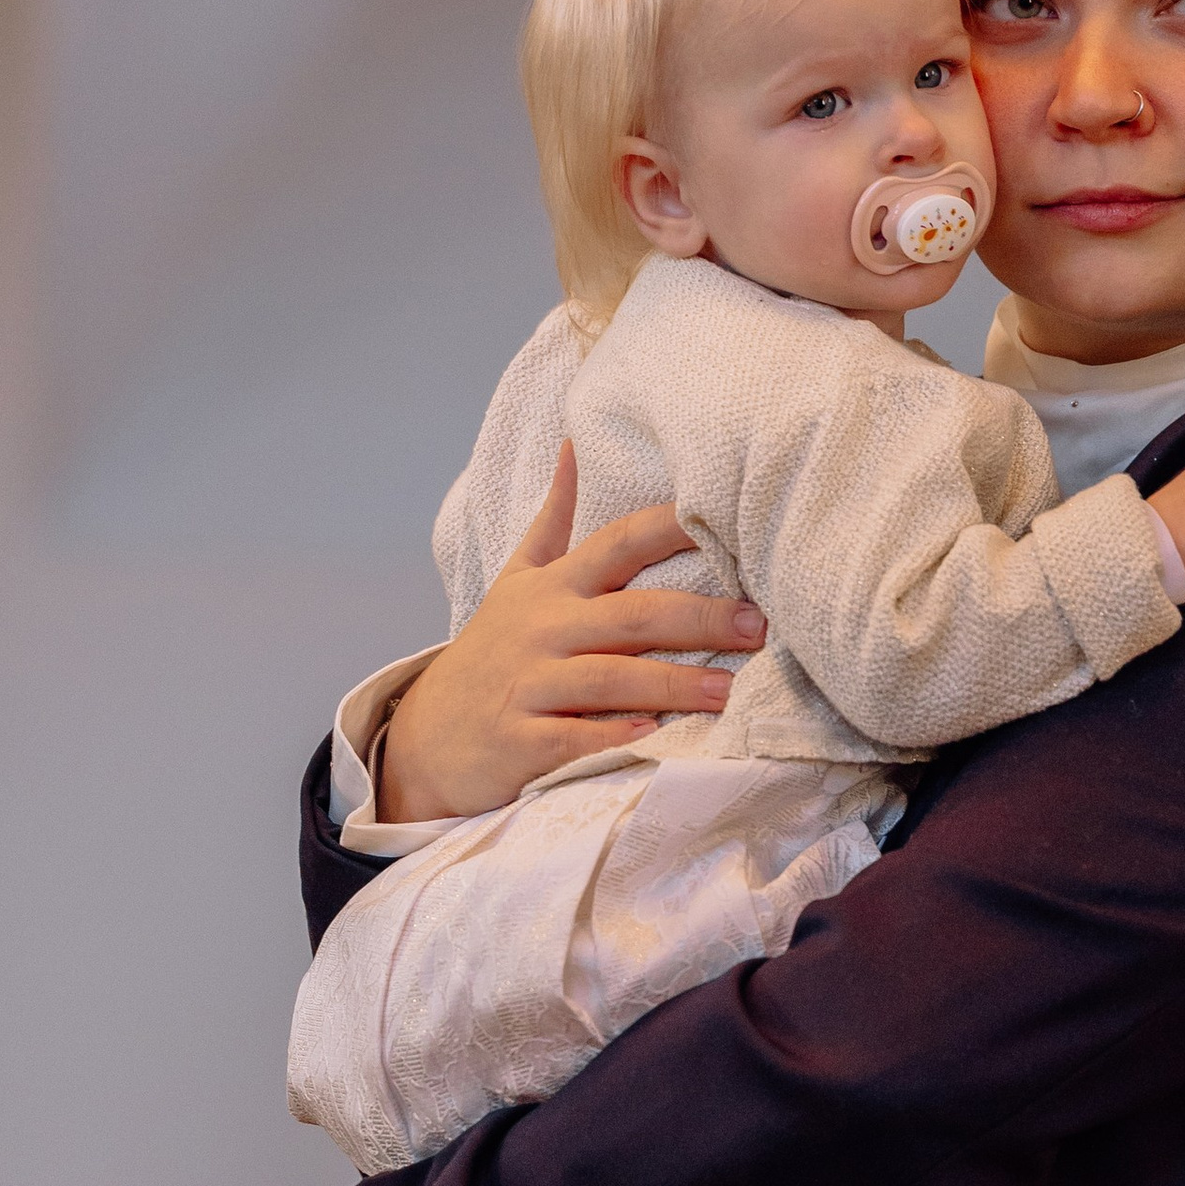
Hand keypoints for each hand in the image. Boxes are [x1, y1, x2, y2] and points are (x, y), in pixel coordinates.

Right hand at [378, 444, 766, 819]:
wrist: (426, 739)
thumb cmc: (490, 655)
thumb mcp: (515, 580)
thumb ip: (552, 519)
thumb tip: (573, 444)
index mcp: (553, 588)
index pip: (617, 543)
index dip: (670, 527)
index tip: (727, 521)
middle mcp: (544, 629)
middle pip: (631, 614)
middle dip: (699, 617)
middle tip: (759, 625)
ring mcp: (529, 685)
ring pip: (610, 677)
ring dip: (673, 684)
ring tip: (729, 691)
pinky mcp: (519, 741)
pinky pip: (573, 737)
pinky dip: (612, 736)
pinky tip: (656, 738)